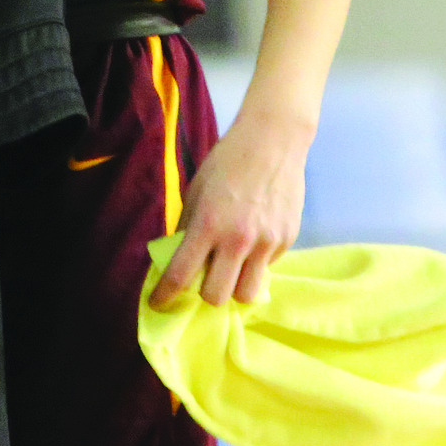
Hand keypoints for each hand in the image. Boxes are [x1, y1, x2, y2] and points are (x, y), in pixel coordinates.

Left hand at [149, 110, 307, 307]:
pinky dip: (256, 264)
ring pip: (247, 295)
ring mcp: (266, 243)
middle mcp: (237, 239)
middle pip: (217, 297)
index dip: (165, 295)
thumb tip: (178, 257)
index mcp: (208, 224)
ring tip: (231, 271)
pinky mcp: (287, 241)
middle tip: (203, 282)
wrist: (272, 142)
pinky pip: (266, 269)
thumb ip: (188, 227)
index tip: (158, 303)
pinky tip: (254, 240)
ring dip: (235, 288)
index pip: (181, 274)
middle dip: (205, 295)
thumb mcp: (196, 191)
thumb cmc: (226, 162)